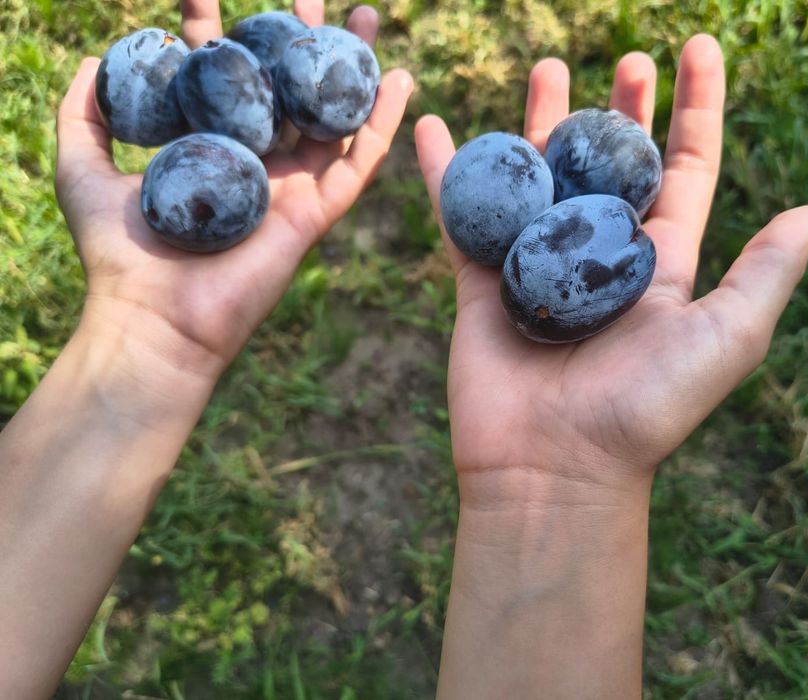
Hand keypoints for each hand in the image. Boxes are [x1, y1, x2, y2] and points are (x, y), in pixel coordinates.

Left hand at [56, 0, 412, 386]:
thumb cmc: (117, 252)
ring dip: (349, 66)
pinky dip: (383, 122)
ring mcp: (290, 187)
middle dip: (299, 38)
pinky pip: (359, 162)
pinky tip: (400, 79)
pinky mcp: (316, 212)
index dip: (220, 30)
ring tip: (365, 17)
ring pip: (330, 116)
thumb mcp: (81, 167)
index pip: (220, 77)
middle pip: (285, 89)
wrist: (154, 317)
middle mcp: (254, 162)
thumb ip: (84, 112)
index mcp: (207, 147)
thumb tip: (95, 61)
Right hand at [416, 35, 807, 503]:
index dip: (694, 108)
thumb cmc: (646, 409)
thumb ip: (766, 272)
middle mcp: (599, 257)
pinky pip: (462, 216)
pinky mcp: (481, 285)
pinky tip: (435, 127)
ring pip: (539, 177)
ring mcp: (536, 266)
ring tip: (547, 68)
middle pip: (610, 165)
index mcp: (660, 264)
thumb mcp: (726, 338)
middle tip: (623, 60)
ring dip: (540, 122)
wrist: (555, 468)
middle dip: (619, 110)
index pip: (683, 169)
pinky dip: (445, 172)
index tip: (696, 49)